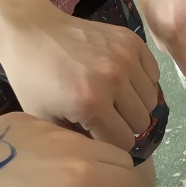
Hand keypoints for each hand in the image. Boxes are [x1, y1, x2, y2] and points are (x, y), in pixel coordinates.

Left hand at [0, 4, 160, 150]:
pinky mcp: (132, 41)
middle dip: (125, 126)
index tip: (98, 136)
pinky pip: (153, 75)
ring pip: (151, 100)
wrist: (32, 31)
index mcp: (91, 104)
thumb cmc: (33, 78)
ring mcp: (126, 57)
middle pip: (141, 123)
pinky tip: (121, 79)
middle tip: (106, 117)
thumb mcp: (45, 120)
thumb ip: (79, 142)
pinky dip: (141, 82)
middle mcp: (114, 80)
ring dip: (135, 105)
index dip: (110, 144)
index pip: (123, 142)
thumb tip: (105, 155)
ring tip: (115, 98)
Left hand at [0, 113, 139, 186]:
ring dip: (87, 171)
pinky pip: (59, 135)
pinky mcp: (20, 119)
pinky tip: (26, 177)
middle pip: (118, 157)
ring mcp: (42, 127)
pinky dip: (60, 156)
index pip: (130, 185)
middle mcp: (66, 144)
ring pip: (90, 143)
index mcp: (76, 177)